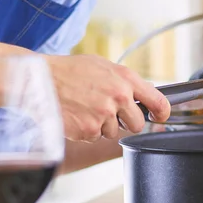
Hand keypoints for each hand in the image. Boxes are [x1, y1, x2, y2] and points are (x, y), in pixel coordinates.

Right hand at [46, 54, 169, 141]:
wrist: (40, 80)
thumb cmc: (70, 71)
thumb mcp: (102, 66)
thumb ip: (124, 81)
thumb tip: (143, 95)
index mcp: (125, 78)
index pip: (158, 100)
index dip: (162, 112)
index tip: (160, 117)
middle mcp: (119, 97)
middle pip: (137, 124)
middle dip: (126, 122)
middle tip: (109, 113)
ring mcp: (104, 115)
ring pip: (113, 132)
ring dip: (102, 125)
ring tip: (85, 108)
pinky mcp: (89, 130)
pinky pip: (95, 137)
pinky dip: (86, 130)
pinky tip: (76, 115)